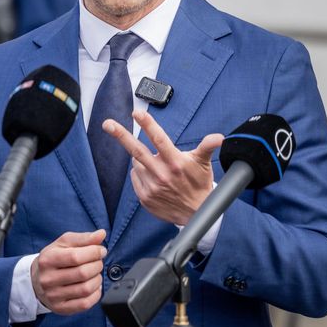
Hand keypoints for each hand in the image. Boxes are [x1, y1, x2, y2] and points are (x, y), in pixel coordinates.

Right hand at [30, 230, 106, 314]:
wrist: (36, 280)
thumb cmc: (54, 259)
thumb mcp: (64, 244)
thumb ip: (84, 238)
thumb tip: (101, 234)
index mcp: (47, 260)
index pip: (76, 256)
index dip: (94, 252)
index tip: (100, 250)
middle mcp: (48, 279)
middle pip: (83, 273)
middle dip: (97, 265)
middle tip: (97, 262)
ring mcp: (53, 296)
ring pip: (86, 289)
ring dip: (97, 279)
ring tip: (95, 273)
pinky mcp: (61, 308)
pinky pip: (85, 304)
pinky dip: (96, 294)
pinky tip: (93, 286)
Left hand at [103, 111, 222, 225]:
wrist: (196, 213)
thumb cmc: (199, 184)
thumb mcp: (204, 163)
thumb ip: (208, 146)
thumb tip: (219, 137)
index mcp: (176, 162)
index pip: (159, 139)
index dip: (147, 124)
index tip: (137, 113)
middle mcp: (162, 174)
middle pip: (137, 150)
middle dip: (121, 135)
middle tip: (107, 124)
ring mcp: (151, 186)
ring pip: (137, 164)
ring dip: (142, 160)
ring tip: (157, 166)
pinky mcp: (145, 197)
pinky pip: (136, 177)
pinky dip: (140, 173)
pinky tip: (153, 177)